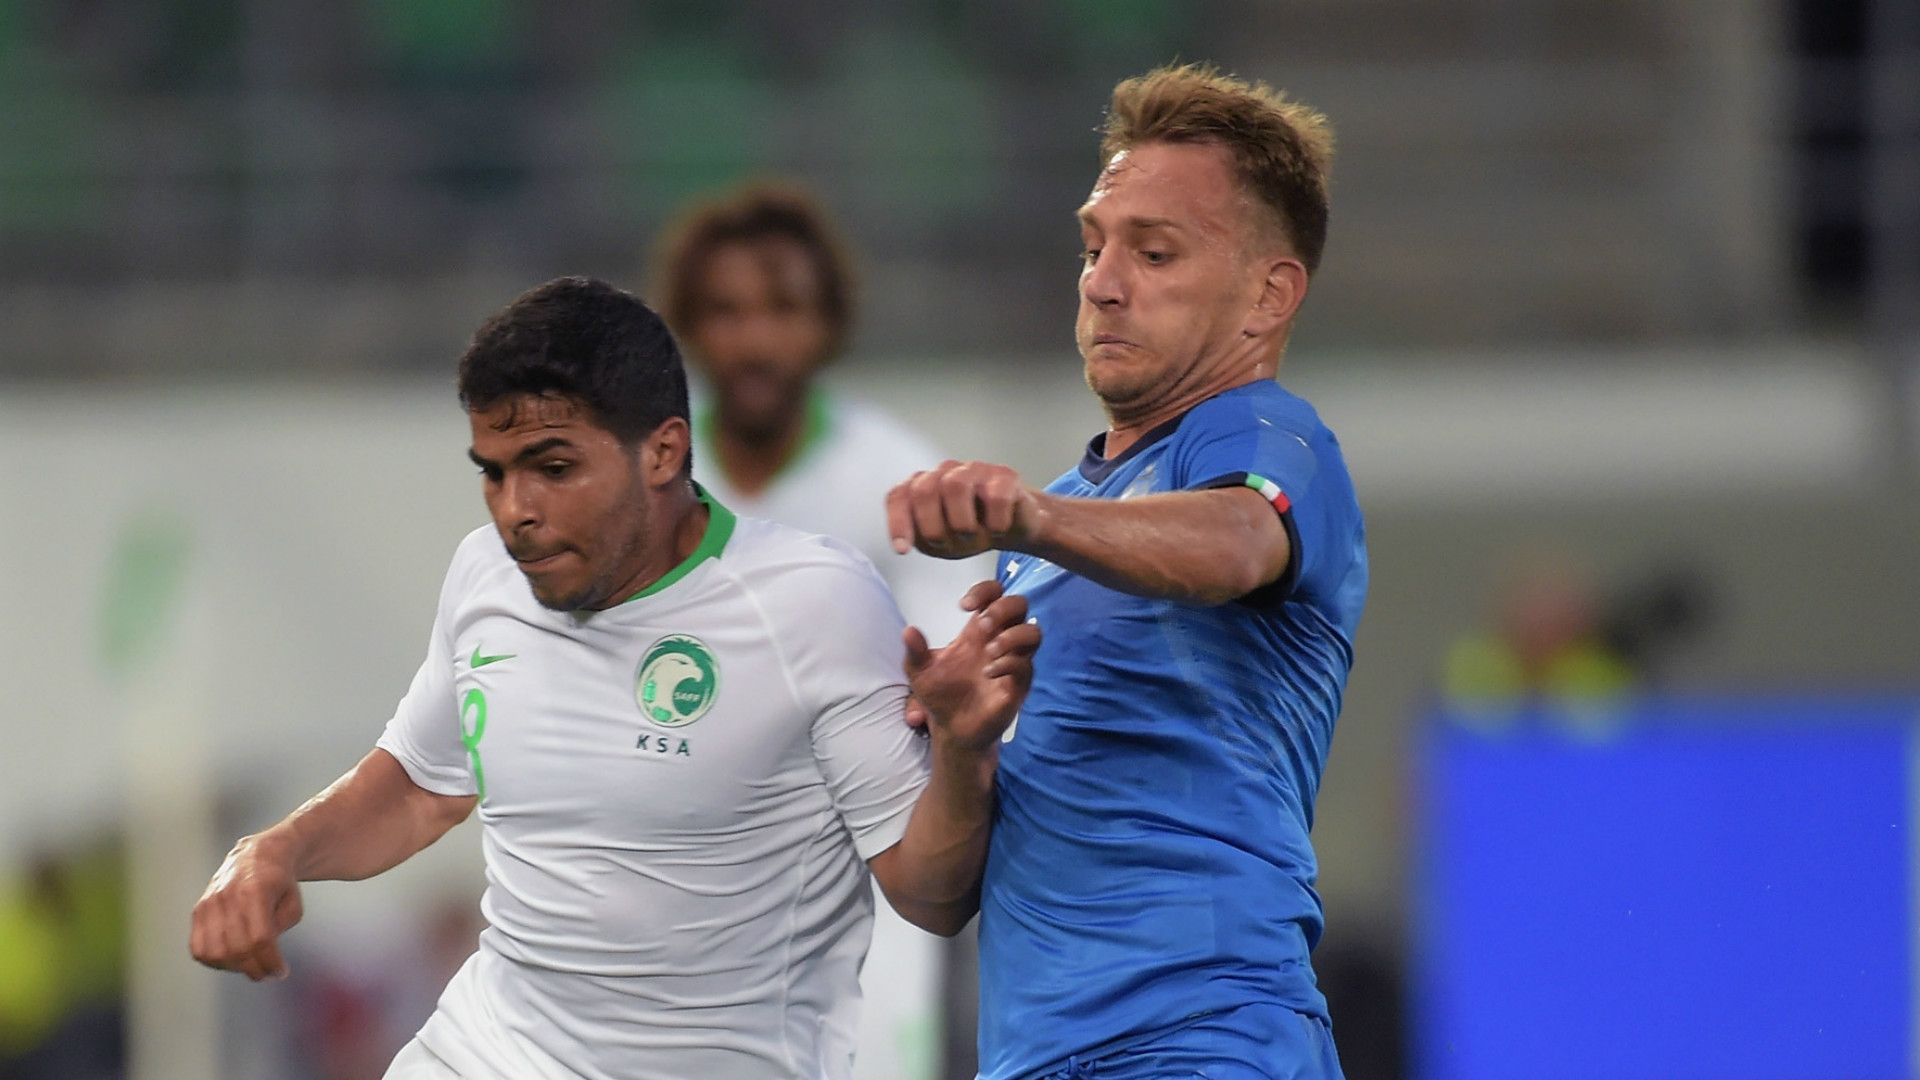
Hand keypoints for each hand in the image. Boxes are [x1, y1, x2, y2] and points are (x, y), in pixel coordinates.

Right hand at [189, 834, 304, 981]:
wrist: (258, 856)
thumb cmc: (280, 884)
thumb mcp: (293, 904)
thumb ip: (279, 929)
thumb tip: (262, 954)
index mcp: (256, 890)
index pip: (259, 938)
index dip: (270, 961)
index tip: (281, 972)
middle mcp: (227, 896)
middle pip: (236, 948)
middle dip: (255, 969)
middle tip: (268, 974)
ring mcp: (209, 903)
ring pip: (214, 952)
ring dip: (234, 968)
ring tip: (251, 966)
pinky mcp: (198, 910)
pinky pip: (198, 947)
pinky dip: (214, 961)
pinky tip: (231, 961)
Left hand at [887, 460, 1040, 559]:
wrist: (1016, 524)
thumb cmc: (973, 529)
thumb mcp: (942, 542)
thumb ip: (920, 537)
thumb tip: (903, 544)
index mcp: (924, 486)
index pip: (899, 497)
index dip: (897, 523)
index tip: (903, 550)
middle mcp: (946, 473)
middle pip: (923, 490)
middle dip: (930, 526)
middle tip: (945, 544)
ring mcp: (975, 470)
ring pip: (955, 485)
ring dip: (961, 522)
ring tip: (972, 536)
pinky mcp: (1004, 476)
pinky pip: (995, 496)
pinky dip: (995, 522)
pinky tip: (998, 529)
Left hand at [903, 580, 1040, 751]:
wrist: (952, 730)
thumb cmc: (940, 696)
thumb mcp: (920, 672)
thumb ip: (915, 651)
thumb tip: (908, 630)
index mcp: (977, 631)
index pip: (994, 594)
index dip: (984, 591)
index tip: (964, 605)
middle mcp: (999, 641)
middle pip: (1019, 605)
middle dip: (1002, 608)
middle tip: (982, 625)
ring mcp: (1012, 662)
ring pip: (1033, 632)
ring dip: (1012, 636)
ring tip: (989, 651)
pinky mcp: (1019, 684)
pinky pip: (1026, 666)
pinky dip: (1009, 664)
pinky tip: (989, 673)